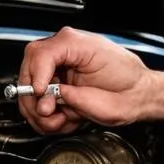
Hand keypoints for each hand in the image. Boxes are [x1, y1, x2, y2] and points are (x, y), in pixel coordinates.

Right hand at [16, 26, 151, 133]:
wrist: (136, 94)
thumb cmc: (127, 77)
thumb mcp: (103, 81)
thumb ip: (73, 90)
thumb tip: (49, 99)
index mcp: (73, 43)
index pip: (40, 53)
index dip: (36, 74)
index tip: (40, 91)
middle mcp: (61, 57)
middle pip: (27, 74)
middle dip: (35, 99)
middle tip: (49, 111)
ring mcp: (57, 74)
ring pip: (28, 95)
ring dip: (40, 114)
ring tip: (60, 120)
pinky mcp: (56, 92)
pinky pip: (37, 108)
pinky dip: (46, 121)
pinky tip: (62, 120)